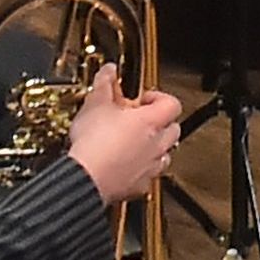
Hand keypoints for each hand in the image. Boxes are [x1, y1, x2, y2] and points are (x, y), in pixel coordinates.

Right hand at [66, 84, 186, 201]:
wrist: (85, 178)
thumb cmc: (94, 144)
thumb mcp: (95, 104)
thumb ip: (104, 84)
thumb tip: (107, 72)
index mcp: (151, 121)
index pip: (172, 104)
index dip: (159, 98)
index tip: (143, 99)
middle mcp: (156, 145)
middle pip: (173, 130)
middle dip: (160, 123)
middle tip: (140, 119)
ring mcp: (150, 168)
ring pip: (164, 155)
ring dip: (154, 148)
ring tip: (135, 144)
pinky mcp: (138, 187)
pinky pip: (148, 178)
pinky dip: (141, 172)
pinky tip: (125, 168)